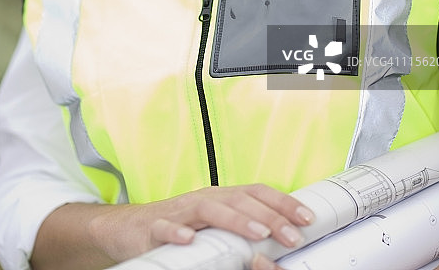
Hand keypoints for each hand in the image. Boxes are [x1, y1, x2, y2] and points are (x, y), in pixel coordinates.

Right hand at [89, 183, 313, 263]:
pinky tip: (190, 239)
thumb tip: (278, 244)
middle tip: (292, 235)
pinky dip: (178, 232)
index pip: (257, 193)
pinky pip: (167, 228)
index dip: (283, 203)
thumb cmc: (181, 228)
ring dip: (236, 220)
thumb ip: (242, 232)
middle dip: (269, 216)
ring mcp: (181, 212)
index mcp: (222, 198)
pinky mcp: (155, 227)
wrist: (130, 229)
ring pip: (210, 210)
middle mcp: (205, 199)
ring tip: (258, 233)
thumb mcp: (216, 228)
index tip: (307, 218)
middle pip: (240, 200)